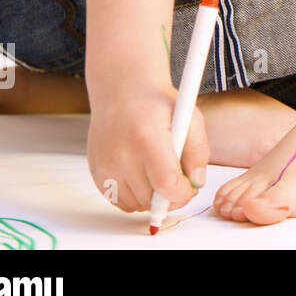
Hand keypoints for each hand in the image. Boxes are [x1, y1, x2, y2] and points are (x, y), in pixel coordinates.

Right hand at [87, 83, 209, 214]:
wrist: (123, 91)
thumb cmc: (157, 103)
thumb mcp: (190, 117)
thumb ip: (199, 151)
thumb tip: (196, 183)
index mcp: (147, 138)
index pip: (166, 185)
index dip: (182, 193)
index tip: (189, 187)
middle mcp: (121, 154)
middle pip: (150, 199)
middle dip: (169, 196)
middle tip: (178, 179)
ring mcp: (105, 164)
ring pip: (134, 204)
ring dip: (151, 198)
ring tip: (159, 175)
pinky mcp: (96, 170)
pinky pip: (117, 200)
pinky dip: (134, 196)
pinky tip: (143, 177)